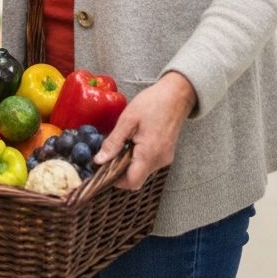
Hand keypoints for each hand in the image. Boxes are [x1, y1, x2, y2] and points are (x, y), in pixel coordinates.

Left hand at [93, 72, 195, 190]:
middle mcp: (159, 161)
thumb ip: (114, 142)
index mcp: (149, 153)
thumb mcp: (127, 119)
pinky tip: (133, 142)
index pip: (131, 182)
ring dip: (130, 163)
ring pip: (143, 171)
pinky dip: (139, 158)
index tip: (103, 169)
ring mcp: (165, 158)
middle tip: (109, 155)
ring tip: (122, 144)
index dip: (115, 180)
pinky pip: (150, 163)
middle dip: (121, 171)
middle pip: (137, 178)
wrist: (176, 95)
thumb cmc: (152, 103)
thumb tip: (100, 160)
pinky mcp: (167, 153)